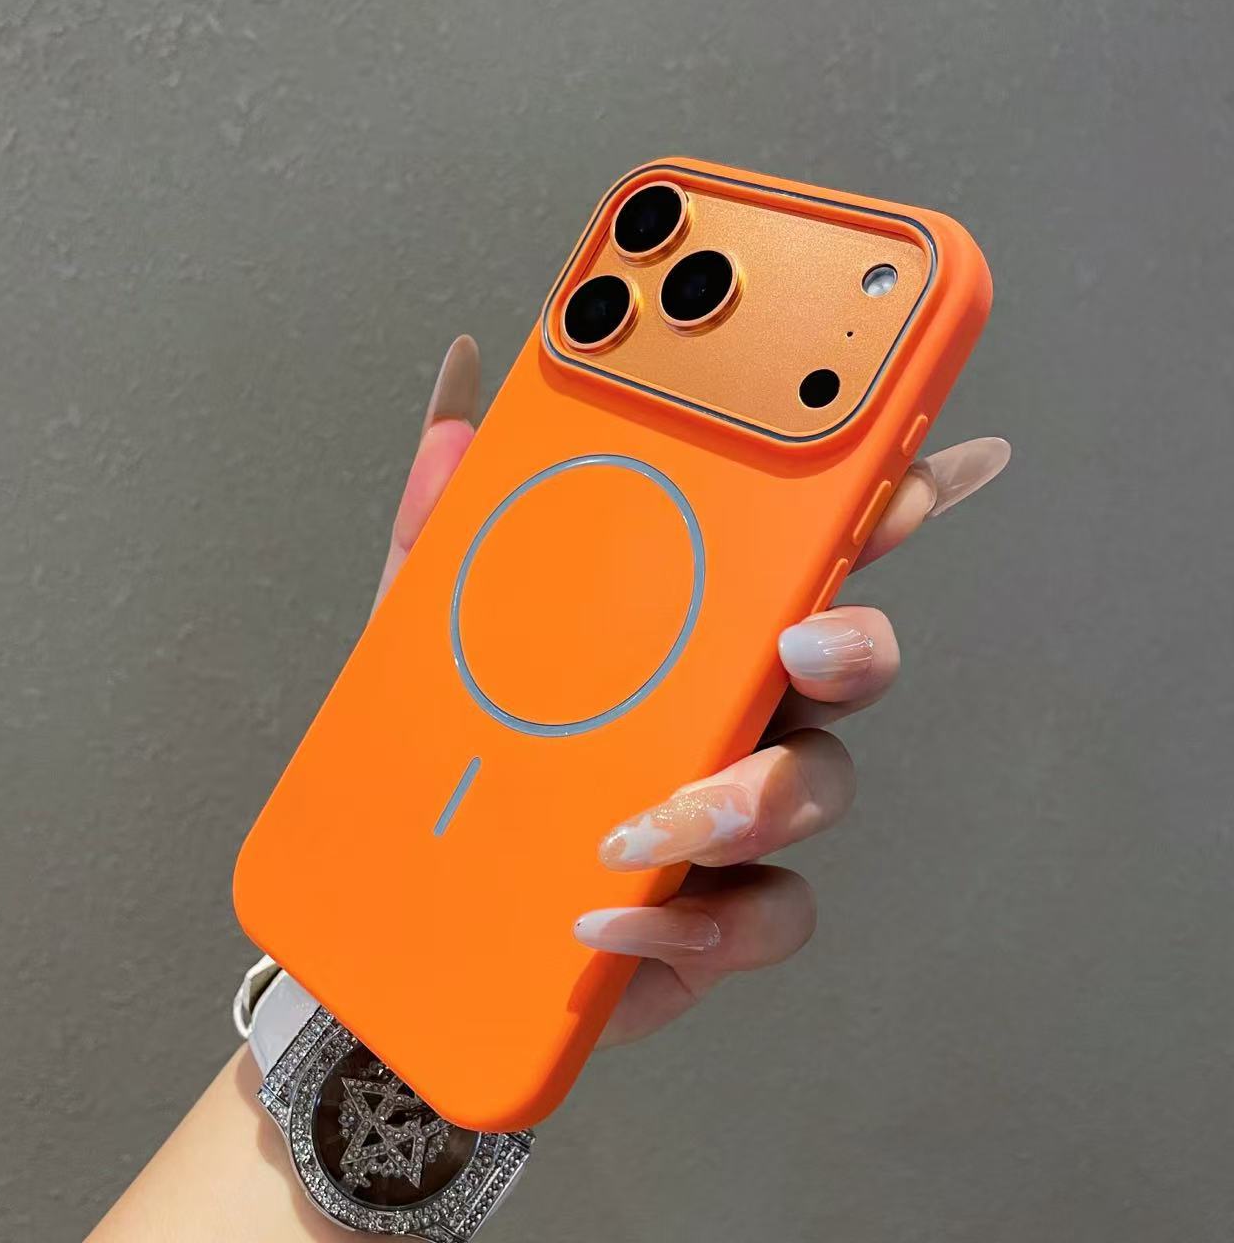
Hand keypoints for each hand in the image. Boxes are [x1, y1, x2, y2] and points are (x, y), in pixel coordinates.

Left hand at [377, 336, 1010, 1047]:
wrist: (401, 912)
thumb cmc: (438, 755)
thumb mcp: (427, 622)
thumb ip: (450, 510)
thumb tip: (462, 383)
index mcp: (689, 633)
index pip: (802, 556)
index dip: (878, 507)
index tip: (907, 471)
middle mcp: (734, 715)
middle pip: (850, 666)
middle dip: (854, 648)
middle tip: (800, 642)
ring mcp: (732, 819)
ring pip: (822, 792)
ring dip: (756, 802)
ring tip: (649, 823)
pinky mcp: (712, 919)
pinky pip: (764, 918)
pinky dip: (696, 925)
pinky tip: (605, 917)